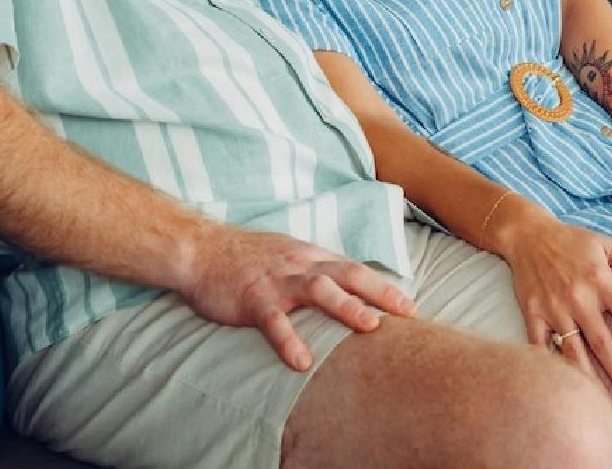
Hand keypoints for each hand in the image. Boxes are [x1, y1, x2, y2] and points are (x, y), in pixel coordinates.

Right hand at [177, 223, 416, 370]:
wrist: (201, 249)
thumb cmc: (246, 256)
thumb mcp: (288, 254)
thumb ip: (315, 268)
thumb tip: (345, 288)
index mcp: (310, 256)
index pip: (354, 269)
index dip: (383, 287)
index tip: (410, 306)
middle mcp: (299, 264)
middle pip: (347, 274)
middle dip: (379, 293)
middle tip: (406, 313)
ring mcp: (277, 280)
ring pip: (318, 289)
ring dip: (346, 307)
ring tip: (369, 327)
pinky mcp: (253, 298)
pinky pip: (274, 320)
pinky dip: (289, 340)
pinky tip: (302, 362)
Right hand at [493, 205, 611, 404]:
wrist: (526, 234)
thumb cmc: (570, 239)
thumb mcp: (605, 244)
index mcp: (600, 280)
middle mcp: (578, 297)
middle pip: (603, 342)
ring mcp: (554, 308)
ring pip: (573, 350)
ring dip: (588, 377)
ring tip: (602, 404)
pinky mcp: (533, 313)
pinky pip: (541, 346)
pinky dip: (549, 366)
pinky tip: (560, 387)